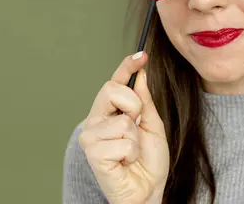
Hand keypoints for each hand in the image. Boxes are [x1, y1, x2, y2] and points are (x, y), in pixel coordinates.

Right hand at [78, 52, 168, 203]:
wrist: (148, 191)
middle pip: (112, 90)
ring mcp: (91, 137)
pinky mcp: (93, 153)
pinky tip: (125, 163)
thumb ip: (144, 101)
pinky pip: (123, 142)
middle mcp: (95, 121)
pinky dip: (131, 153)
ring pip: (123, 121)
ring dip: (136, 139)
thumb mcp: (152, 125)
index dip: (127, 66)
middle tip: (137, 126)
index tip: (142, 54)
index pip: (115, 82)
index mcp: (109, 112)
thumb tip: (140, 75)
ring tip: (131, 153)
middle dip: (134, 106)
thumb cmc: (148, 162)